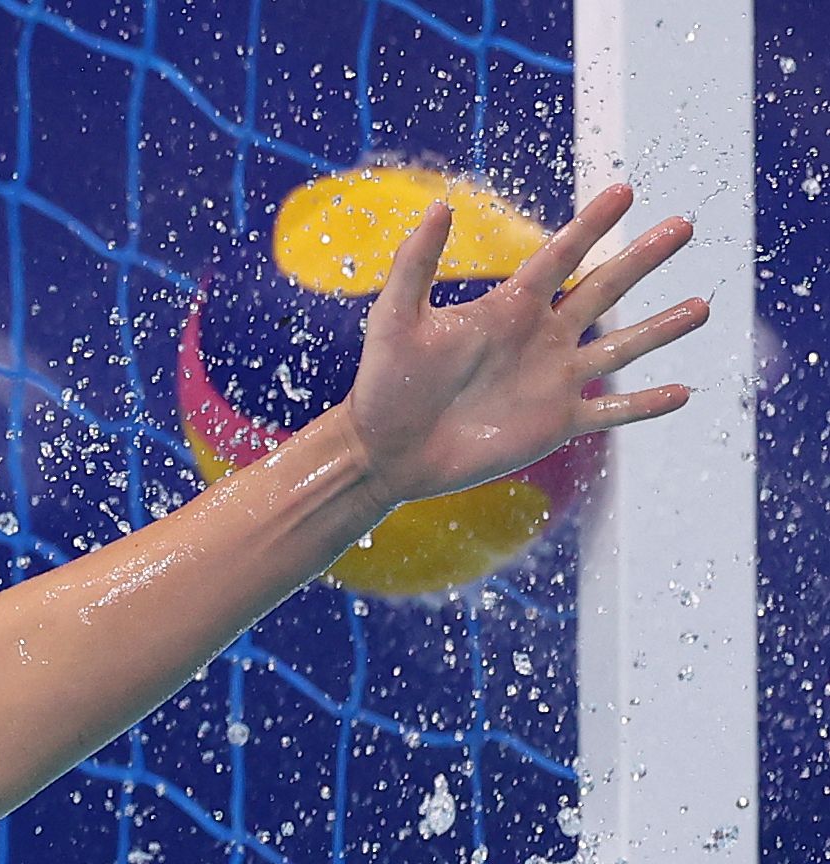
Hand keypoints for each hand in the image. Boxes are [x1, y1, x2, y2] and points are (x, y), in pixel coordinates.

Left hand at [342, 181, 707, 506]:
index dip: (591, 225)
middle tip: (683, 226)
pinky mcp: (555, 424)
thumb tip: (438, 205)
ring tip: (702, 307)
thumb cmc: (384, 382)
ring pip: (621, 349)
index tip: (624, 191)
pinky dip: (645, 405)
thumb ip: (416, 264)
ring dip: (661, 329)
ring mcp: (553, 380)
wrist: (384, 450)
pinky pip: (611, 412)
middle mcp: (540, 337)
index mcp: (509, 308)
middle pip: (604, 290)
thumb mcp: (395, 317)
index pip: (560, 256)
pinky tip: (684, 392)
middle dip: (643, 259)